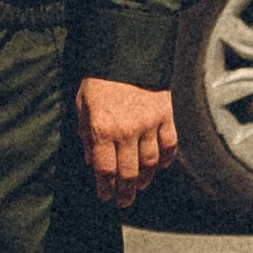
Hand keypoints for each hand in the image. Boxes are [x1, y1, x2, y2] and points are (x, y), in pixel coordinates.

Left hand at [74, 77, 176, 207]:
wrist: (126, 49)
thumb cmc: (100, 77)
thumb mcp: (82, 104)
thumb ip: (85, 133)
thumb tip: (90, 160)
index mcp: (101, 128)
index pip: (105, 170)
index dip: (105, 188)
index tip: (106, 196)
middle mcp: (126, 130)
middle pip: (129, 173)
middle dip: (125, 192)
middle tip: (124, 202)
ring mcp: (149, 123)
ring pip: (150, 163)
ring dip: (145, 179)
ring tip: (140, 186)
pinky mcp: (166, 114)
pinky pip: (170, 145)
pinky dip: (166, 159)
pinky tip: (160, 166)